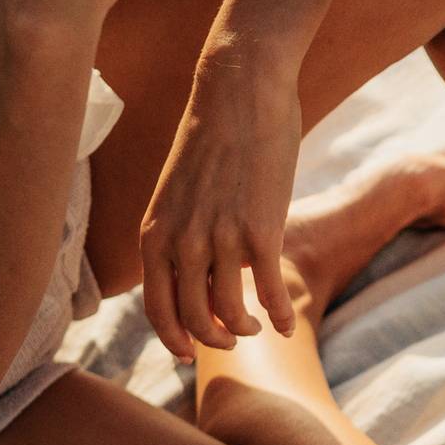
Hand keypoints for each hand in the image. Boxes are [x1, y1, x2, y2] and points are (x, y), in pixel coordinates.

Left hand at [140, 46, 305, 355]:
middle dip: (214, 340)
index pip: (156, 308)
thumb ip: (181, 233)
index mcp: (154, 233)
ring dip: (245, 330)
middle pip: (193, 319)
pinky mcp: (262, 232)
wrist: (239, 92)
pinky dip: (282, 316)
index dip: (173, 339)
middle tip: (232, 338)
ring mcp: (221, 238)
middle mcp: (182, 242)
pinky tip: (289, 324)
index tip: (190, 352)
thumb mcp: (178, 192)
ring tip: (258, 327)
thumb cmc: (212, 138)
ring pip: (230, 314)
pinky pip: (269, 293)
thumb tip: (199, 275)